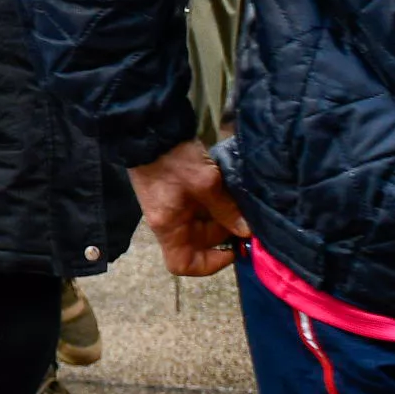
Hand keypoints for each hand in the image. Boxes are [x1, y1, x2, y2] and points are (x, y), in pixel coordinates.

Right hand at [129, 139, 247, 275]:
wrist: (149, 129)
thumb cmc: (175, 160)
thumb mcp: (206, 184)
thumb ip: (226, 210)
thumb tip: (245, 231)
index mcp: (168, 227)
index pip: (183, 264)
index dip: (210, 264)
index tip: (232, 248)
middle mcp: (167, 222)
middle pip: (197, 243)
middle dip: (224, 234)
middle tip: (245, 219)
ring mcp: (170, 207)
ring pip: (200, 224)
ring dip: (221, 217)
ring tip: (238, 202)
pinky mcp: (174, 193)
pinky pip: (197, 209)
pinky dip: (214, 206)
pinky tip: (227, 193)